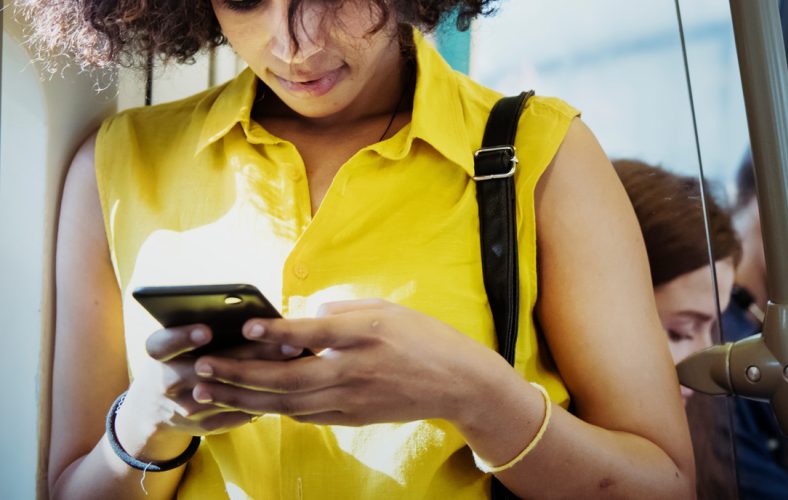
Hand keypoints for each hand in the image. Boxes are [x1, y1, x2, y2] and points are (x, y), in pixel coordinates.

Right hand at [114, 325, 302, 459]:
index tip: (207, 330)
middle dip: (248, 355)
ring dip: (264, 377)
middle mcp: (167, 383)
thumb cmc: (181, 359)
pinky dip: (264, 397)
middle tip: (286, 342)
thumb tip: (257, 313)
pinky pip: (237, 412)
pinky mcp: (205, 426)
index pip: (162, 346)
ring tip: (295, 361)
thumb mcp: (181, 343)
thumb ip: (208, 328)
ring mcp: (185, 409)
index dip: (182, 338)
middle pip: (206, 369)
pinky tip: (291, 382)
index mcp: (159, 356)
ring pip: (228, 393)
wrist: (156, 409)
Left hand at [189, 299, 507, 426]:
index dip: (278, 331)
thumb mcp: (386, 309)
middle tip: (202, 367)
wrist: (458, 383)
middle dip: (239, 374)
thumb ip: (340, 310)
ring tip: (208, 390)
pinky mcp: (352, 417)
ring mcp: (352, 399)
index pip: (314, 332)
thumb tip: (300, 316)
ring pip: (287, 403)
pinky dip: (273, 409)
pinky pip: (304, 415)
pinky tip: (249, 402)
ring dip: (244, 398)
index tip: (247, 325)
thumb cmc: (423, 338)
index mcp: (366, 335)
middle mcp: (356, 371)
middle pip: (287, 377)